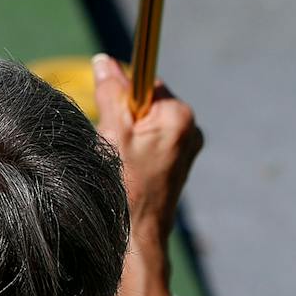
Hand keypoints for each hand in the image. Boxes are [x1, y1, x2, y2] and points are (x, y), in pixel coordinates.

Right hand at [92, 52, 202, 238]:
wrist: (137, 234)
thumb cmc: (125, 185)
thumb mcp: (112, 132)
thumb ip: (111, 93)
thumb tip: (104, 60)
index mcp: (180, 116)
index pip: (146, 83)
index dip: (121, 96)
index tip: (110, 117)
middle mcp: (191, 129)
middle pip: (147, 103)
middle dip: (124, 116)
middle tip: (111, 143)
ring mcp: (187, 148)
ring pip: (148, 123)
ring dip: (128, 134)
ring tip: (119, 159)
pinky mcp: (179, 163)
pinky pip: (153, 141)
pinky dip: (136, 148)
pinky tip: (127, 169)